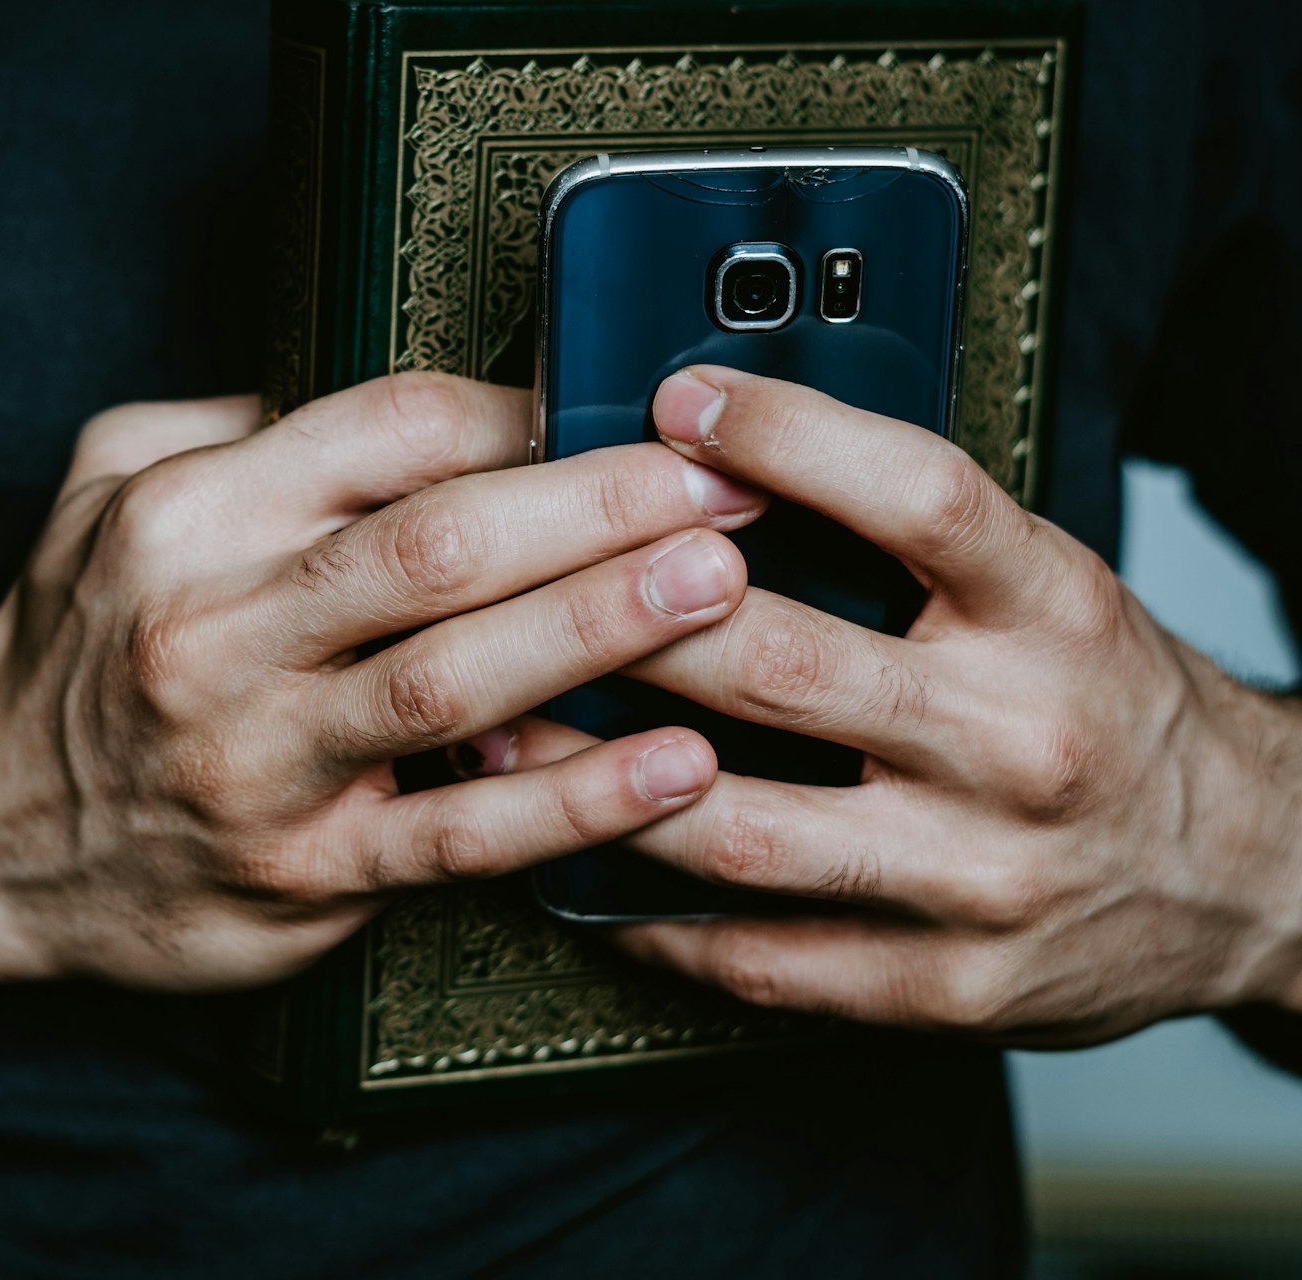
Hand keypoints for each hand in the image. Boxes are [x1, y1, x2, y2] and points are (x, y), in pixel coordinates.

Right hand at [0, 374, 767, 997]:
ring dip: (604, 625)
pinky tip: (674, 768)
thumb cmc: (69, 651)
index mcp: (184, 514)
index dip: (523, 412)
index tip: (620, 408)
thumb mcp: (103, 493)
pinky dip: (571, 802)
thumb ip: (241, 428)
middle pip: (439, 542)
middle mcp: (214, 629)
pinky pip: (455, 838)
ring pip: (455, 678)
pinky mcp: (297, 872)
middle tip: (721, 481)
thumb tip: (414, 402)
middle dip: (598, 503)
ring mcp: (257, 759)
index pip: (386, 430)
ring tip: (724, 582)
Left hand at [493, 366, 1301, 1044]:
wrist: (1251, 873)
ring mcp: (982, 877)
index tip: (679, 398)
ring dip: (595, 784)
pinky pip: (762, 956)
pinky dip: (651, 915)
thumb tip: (724, 460)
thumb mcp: (1048, 588)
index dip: (789, 437)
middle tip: (515, 586)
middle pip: (785, 665)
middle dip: (628, 622)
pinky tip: (574, 870)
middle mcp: (1023, 741)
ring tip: (497, 735)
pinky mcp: (948, 986)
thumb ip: (912, 539)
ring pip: (743, 828)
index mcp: (1054, 611)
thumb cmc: (1106, 702)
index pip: (917, 496)